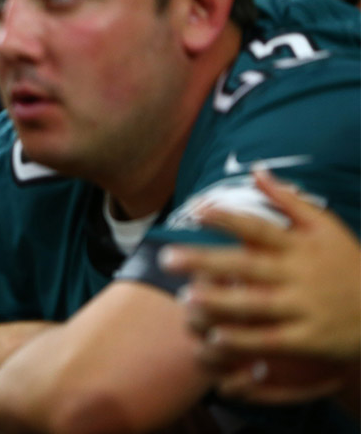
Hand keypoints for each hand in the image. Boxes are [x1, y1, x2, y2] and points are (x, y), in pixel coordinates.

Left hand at [159, 170, 360, 402]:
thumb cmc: (349, 264)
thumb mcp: (327, 227)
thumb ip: (289, 199)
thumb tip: (255, 170)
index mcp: (300, 245)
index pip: (259, 227)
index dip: (227, 218)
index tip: (196, 210)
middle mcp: (299, 274)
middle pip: (247, 265)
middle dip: (206, 261)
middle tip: (167, 257)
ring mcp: (305, 307)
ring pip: (256, 304)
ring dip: (220, 301)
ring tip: (185, 298)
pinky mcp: (309, 338)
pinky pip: (272, 339)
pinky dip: (245, 338)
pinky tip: (215, 336)